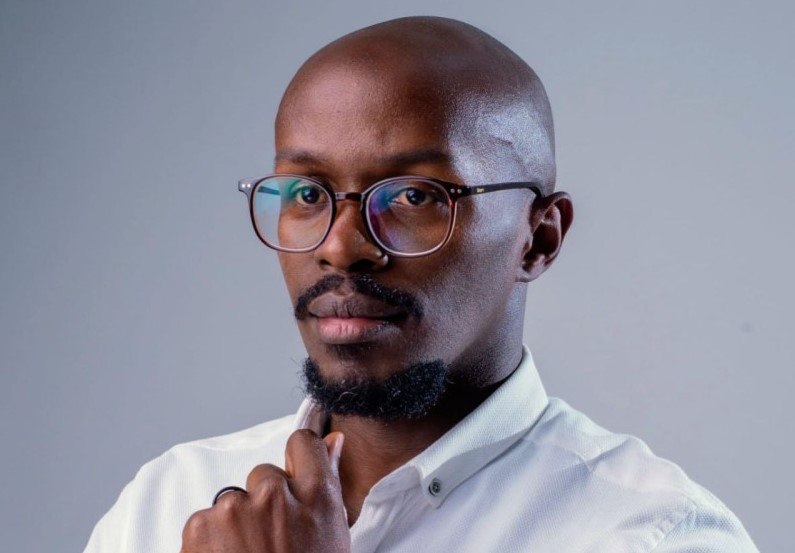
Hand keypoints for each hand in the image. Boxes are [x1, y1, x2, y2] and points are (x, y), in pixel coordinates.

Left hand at [180, 430, 348, 552]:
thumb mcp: (330, 536)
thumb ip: (328, 485)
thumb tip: (334, 440)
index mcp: (317, 497)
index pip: (304, 444)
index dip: (298, 460)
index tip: (293, 477)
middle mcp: (276, 495)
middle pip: (265, 475)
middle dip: (264, 502)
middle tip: (269, 543)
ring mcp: (237, 508)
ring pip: (234, 499)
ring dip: (236, 523)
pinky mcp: (202, 525)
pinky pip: (206, 519)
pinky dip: (210, 542)